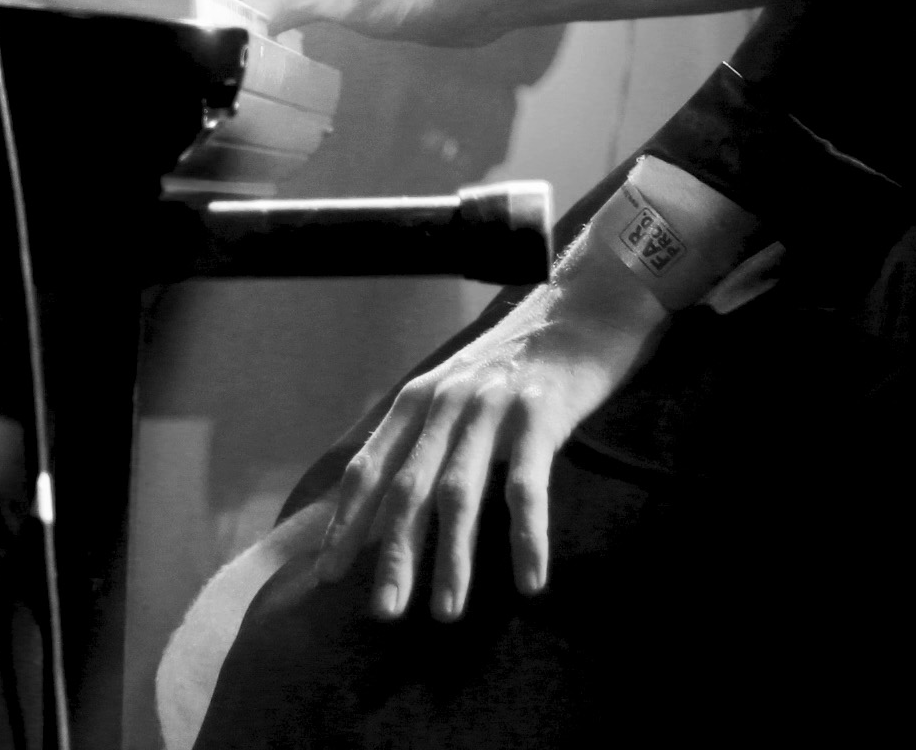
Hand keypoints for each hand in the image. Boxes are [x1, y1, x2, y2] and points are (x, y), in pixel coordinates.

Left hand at [318, 249, 668, 618]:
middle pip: (407, 489)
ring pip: (460, 494)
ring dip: (452, 558)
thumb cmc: (521, 357)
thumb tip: (392, 498)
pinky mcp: (542, 414)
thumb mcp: (458, 387)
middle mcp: (445, 402)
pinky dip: (527, 537)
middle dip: (391, 554)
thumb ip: (428, 434)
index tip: (329, 574)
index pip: (369, 468)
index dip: (347, 523)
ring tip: (446, 611)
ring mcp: (492, 407)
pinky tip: (530, 580)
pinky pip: (528, 486)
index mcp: (418, 398)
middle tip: (382, 612)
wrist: (586, 302)